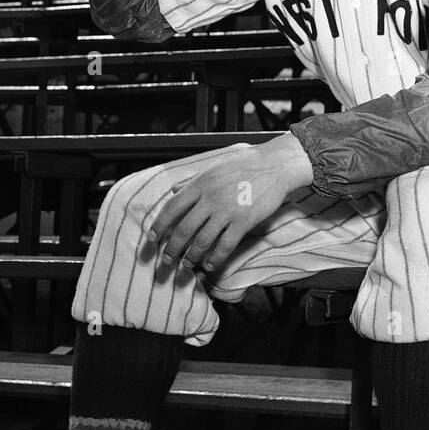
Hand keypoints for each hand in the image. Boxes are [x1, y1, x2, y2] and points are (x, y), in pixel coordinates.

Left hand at [147, 134, 310, 273]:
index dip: (159, 225)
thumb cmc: (246, 163)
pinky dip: (215, 259)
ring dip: (191, 257)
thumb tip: (173, 189)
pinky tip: (210, 266)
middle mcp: (210, 198)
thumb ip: (193, 179)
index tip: (152, 239)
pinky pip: (225, 246)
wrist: (276, 164)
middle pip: (183, 229)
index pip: (172, 207)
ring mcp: (227, 211)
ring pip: (202, 241)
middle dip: (172, 248)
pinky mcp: (244, 221)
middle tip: (166, 260)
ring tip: (188, 265)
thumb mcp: (215, 166)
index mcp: (201, 183)